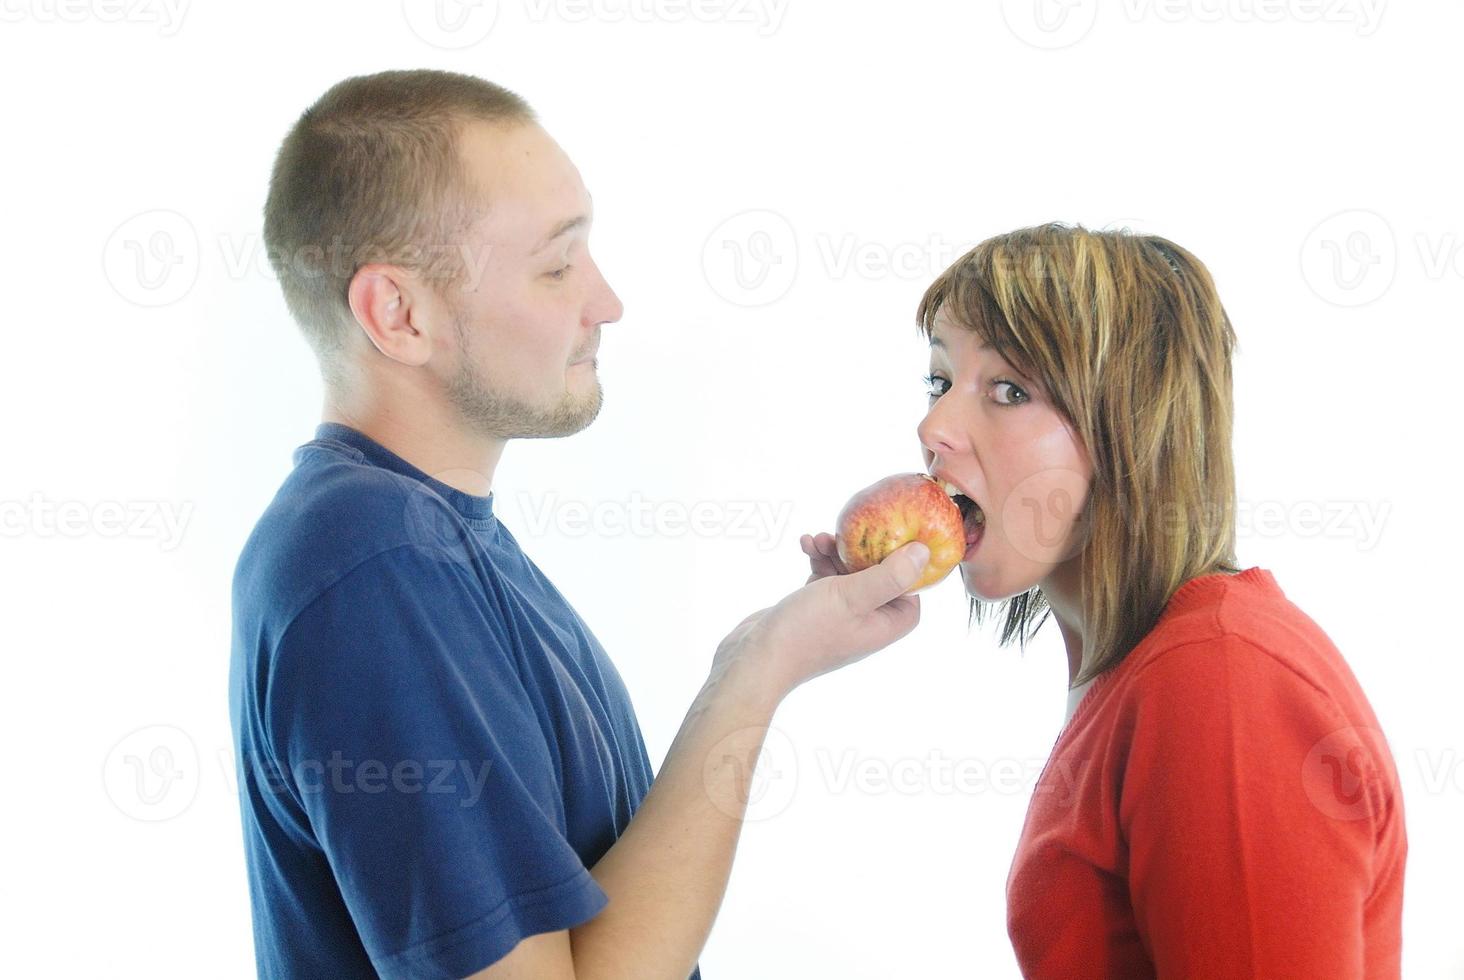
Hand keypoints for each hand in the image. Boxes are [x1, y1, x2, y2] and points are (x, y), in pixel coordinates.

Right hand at [711, 536, 928, 701]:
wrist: (756, 659)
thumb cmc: (806, 633)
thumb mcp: (852, 597)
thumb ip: (890, 575)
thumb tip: (924, 553)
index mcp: (887, 623)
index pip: (912, 585)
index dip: (904, 558)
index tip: (891, 532)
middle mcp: (869, 620)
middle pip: (879, 572)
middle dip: (861, 548)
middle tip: (843, 532)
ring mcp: (843, 615)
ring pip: (849, 571)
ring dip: (835, 552)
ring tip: (816, 540)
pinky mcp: (819, 608)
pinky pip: (827, 576)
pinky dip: (819, 560)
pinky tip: (804, 547)